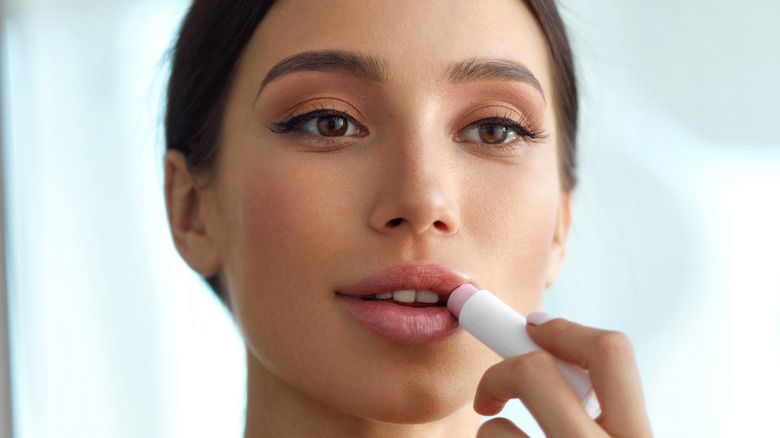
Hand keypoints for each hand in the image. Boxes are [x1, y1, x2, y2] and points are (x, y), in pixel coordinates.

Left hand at [474, 313, 651, 436]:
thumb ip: (604, 412)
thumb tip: (549, 345)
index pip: (610, 352)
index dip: (565, 329)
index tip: (534, 326)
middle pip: (535, 372)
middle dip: (506, 368)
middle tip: (495, 383)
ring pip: (498, 421)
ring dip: (493, 422)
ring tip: (501, 433)